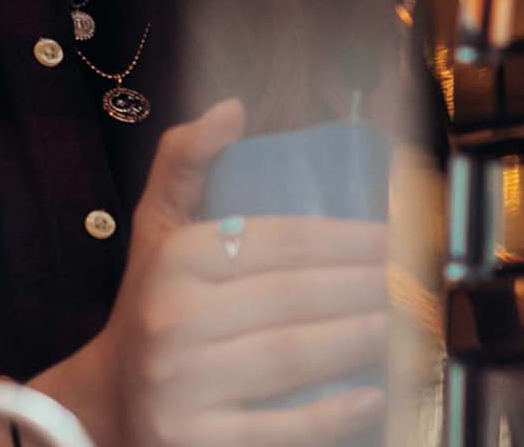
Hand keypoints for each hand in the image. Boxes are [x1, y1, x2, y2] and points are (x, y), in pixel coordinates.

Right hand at [98, 100, 389, 446]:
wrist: (105, 403)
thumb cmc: (153, 308)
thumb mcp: (157, 231)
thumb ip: (185, 162)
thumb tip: (231, 109)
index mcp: (173, 259)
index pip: (277, 241)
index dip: (347, 239)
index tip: (397, 241)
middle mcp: (173, 319)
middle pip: (293, 298)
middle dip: (367, 288)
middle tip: (418, 285)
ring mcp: (183, 385)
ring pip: (291, 356)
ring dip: (359, 340)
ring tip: (405, 327)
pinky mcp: (195, 441)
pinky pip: (278, 427)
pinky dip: (332, 414)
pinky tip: (374, 397)